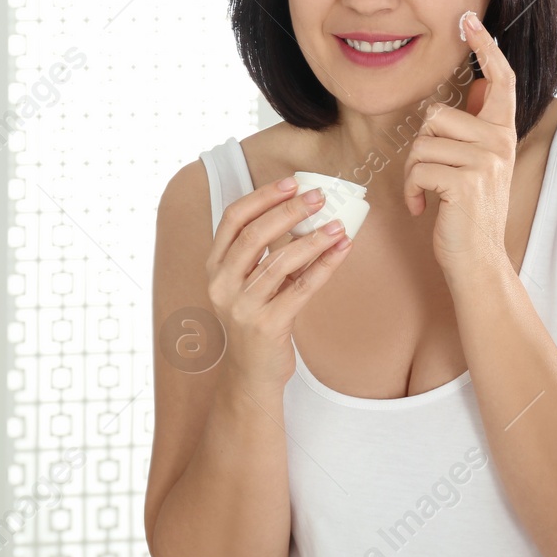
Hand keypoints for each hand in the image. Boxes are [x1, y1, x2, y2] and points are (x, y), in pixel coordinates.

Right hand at [204, 178, 353, 390]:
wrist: (251, 373)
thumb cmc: (255, 319)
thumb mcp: (247, 283)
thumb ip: (264, 253)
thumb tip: (304, 214)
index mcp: (215, 266)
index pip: (233, 219)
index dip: (262, 197)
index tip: (290, 183)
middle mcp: (222, 283)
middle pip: (254, 235)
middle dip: (289, 211)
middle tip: (319, 197)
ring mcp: (242, 306)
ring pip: (280, 261)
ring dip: (314, 239)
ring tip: (339, 225)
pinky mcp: (267, 325)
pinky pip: (301, 288)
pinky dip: (325, 265)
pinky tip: (342, 251)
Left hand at [402, 9, 516, 272]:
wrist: (477, 259)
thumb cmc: (466, 213)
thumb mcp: (476, 165)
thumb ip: (474, 129)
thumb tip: (475, 86)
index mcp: (501, 133)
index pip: (499, 80)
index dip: (485, 47)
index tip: (468, 19)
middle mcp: (500, 142)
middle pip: (435, 115)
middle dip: (420, 146)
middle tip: (431, 177)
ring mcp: (486, 161)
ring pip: (421, 142)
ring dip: (413, 173)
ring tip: (429, 195)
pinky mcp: (467, 181)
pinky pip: (417, 169)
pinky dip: (411, 192)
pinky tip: (424, 209)